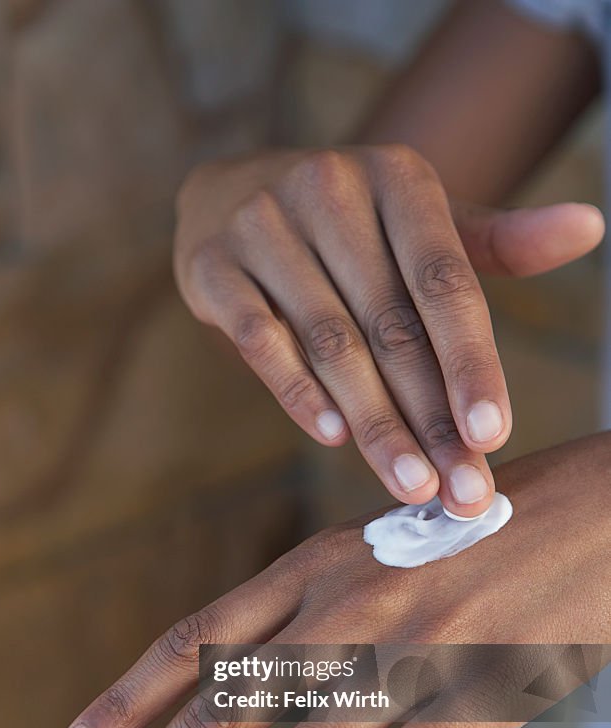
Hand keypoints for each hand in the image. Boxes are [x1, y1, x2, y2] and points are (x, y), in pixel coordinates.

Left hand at [59, 433, 609, 727]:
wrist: (591, 513)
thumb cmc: (471, 534)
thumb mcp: (371, 551)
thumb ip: (308, 612)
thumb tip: (242, 683)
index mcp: (313, 568)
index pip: (195, 641)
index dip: (127, 701)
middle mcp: (344, 608)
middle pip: (221, 706)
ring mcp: (406, 651)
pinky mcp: (469, 693)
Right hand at [175, 145, 603, 515]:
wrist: (236, 191)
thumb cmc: (349, 222)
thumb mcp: (421, 219)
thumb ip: (495, 240)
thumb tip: (589, 227)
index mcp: (397, 178)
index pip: (444, 282)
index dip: (471, 362)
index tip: (493, 437)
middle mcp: (329, 190)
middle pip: (390, 325)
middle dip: (429, 418)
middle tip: (461, 491)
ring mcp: (263, 225)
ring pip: (330, 343)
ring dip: (374, 422)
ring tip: (411, 486)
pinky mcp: (213, 266)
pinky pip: (260, 340)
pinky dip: (296, 392)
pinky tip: (333, 438)